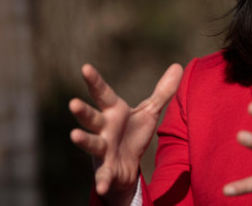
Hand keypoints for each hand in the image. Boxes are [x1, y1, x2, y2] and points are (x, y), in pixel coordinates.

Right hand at [69, 63, 182, 204]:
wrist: (128, 166)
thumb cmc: (133, 134)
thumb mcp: (149, 111)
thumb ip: (163, 91)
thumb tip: (178, 65)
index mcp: (113, 112)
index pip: (102, 93)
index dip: (94, 81)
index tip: (85, 67)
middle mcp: (103, 129)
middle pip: (92, 117)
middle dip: (82, 111)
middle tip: (73, 103)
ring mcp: (103, 149)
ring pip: (91, 143)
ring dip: (83, 140)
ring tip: (74, 135)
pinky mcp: (107, 169)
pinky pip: (104, 175)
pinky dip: (102, 181)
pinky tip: (101, 186)